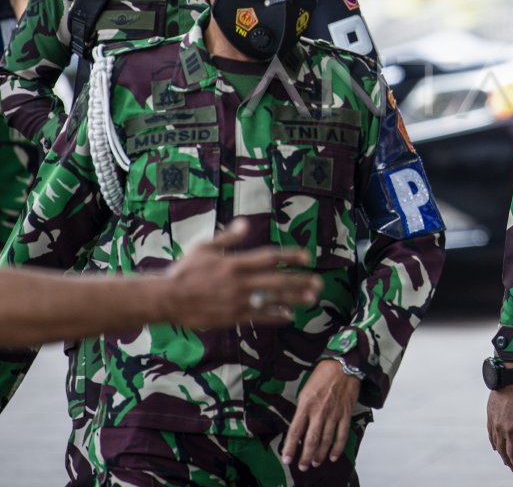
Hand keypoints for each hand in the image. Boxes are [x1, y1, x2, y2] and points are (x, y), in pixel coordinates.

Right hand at [161, 218, 320, 327]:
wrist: (167, 299)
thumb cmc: (185, 270)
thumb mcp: (204, 247)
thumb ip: (228, 237)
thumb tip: (246, 222)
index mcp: (233, 263)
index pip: (268, 257)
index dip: (289, 256)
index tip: (307, 257)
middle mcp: (238, 282)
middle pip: (276, 280)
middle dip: (299, 281)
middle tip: (319, 283)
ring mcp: (236, 301)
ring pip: (270, 299)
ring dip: (293, 299)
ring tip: (312, 299)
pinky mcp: (231, 317)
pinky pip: (257, 316)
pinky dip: (274, 315)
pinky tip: (289, 315)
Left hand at [283, 359, 361, 471]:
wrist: (344, 365)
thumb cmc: (323, 375)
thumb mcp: (306, 390)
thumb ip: (302, 408)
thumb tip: (299, 426)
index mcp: (306, 405)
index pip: (295, 431)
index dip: (290, 447)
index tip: (287, 459)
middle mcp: (319, 412)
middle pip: (311, 440)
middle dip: (306, 456)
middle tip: (303, 466)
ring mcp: (334, 414)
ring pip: (326, 440)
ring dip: (320, 454)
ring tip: (316, 463)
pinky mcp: (346, 414)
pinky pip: (342, 434)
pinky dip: (338, 447)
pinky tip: (333, 456)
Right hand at [487, 380, 512, 472]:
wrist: (510, 376)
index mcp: (512, 429)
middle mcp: (500, 428)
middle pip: (503, 450)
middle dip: (509, 461)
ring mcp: (493, 421)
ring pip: (495, 443)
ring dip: (501, 453)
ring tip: (506, 459)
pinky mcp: (490, 414)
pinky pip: (490, 433)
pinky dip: (493, 442)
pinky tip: (495, 445)